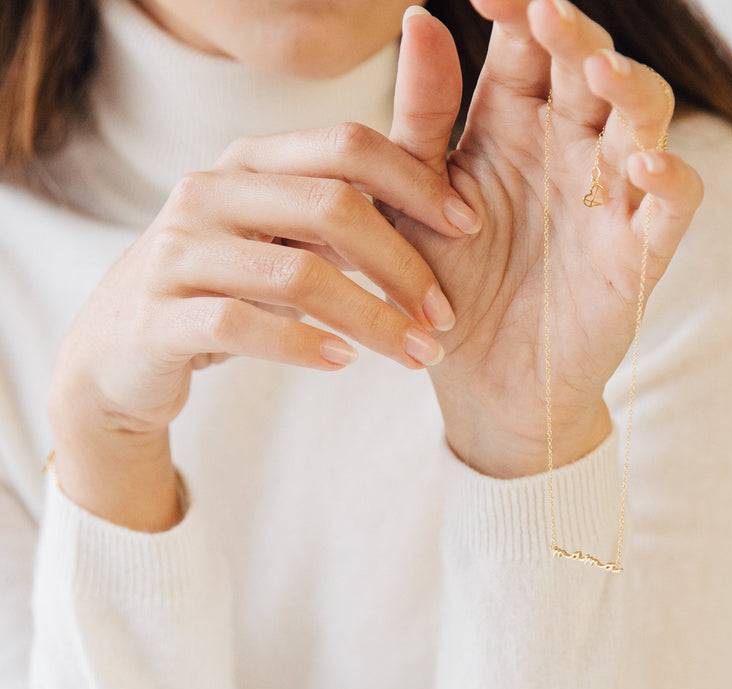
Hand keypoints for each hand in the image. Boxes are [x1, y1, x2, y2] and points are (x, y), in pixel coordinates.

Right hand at [48, 123, 480, 528]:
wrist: (123, 350)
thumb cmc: (225, 288)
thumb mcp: (282, 239)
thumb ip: (343, 215)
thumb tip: (443, 204)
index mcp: (251, 163)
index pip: (346, 145)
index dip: (415, 182)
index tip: (468, 227)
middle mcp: (211, 193)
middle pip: (331, 205)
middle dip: (403, 264)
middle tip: (445, 316)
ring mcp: (179, 253)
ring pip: (296, 273)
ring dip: (371, 318)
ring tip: (417, 354)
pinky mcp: (159, 315)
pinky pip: (240, 323)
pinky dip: (300, 343)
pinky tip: (342, 361)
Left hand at [389, 0, 703, 476]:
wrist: (479, 384)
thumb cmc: (446, 289)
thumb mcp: (414, 199)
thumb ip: (421, 116)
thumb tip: (419, 14)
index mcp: (510, 128)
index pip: (526, 49)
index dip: (519, 13)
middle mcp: (566, 151)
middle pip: (589, 70)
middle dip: (576, 38)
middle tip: (548, 16)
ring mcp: (608, 200)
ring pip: (644, 122)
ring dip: (632, 92)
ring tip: (602, 75)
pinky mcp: (638, 256)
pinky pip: (672, 208)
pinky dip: (670, 184)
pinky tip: (645, 169)